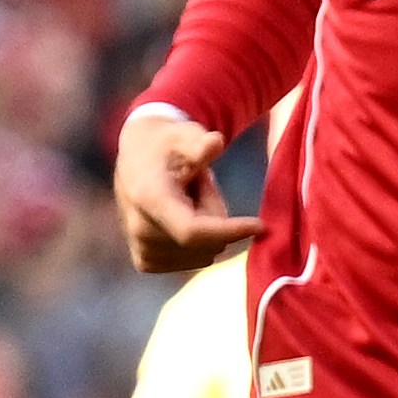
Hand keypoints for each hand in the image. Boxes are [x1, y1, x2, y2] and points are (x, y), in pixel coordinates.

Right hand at [114, 103, 258, 273]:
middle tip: (201, 188)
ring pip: (203, 255)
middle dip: (215, 218)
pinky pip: (193, 262)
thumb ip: (199, 142)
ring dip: (207, 232)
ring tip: (189, 202)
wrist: (137, 158)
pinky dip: (198, 246)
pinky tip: (183, 221)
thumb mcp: (184, 134)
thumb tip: (216, 142)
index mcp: (149, 199)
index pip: (192, 231)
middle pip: (205, 242)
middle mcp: (140, 229)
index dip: (229, 231)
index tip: (261, 225)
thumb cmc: (167, 144)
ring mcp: (141, 249)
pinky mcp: (145, 261)